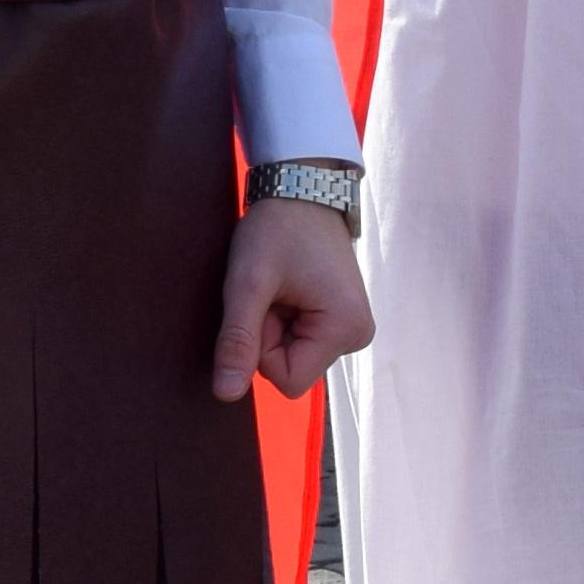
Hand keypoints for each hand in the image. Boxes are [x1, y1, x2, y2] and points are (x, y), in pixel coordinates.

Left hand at [212, 190, 371, 400]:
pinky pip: (302, 340)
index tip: (264, 303)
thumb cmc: (278, 229)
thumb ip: (238, 340)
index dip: (262, 348)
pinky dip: (285, 320)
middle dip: (269, 335)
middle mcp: (358, 335)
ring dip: (276, 326)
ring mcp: (353, 327)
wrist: (303, 189)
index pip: (287, 380)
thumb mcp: (248, 283)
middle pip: (292, 369)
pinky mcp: (343, 319)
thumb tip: (225, 395)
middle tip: (271, 291)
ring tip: (280, 286)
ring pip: (294, 355)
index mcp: (345, 330)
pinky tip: (289, 289)